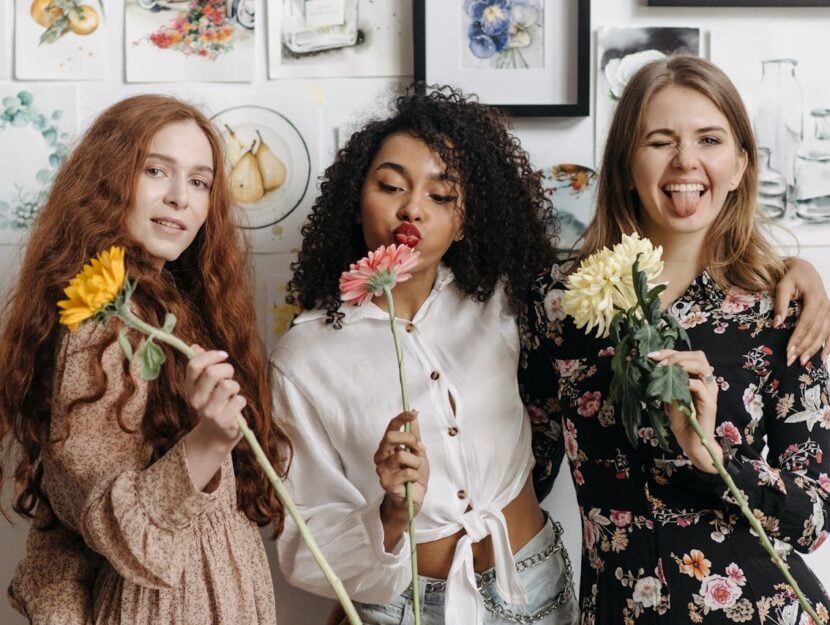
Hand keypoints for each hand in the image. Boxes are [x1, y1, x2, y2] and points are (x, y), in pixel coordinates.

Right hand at [185, 346, 245, 446]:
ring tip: (232, 393)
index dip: (211, 355)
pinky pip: (239, 400)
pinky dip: (241, 401)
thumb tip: (195, 347)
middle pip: (212, 373)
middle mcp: (196, 400)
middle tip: (230, 376)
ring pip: (228, 386)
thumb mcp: (205, 385)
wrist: (217, 434)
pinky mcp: (224, 421)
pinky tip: (235, 407)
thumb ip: (202, 366)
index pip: (194, 365)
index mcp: (189, 388)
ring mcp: (209, 412)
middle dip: (227, 369)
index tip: (223, 355)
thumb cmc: (215, 403)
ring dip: (235, 386)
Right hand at [375, 410, 428, 546]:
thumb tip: (415, 413)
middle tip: (419, 449)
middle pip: (390, 437)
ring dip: (416, 462)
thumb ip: (415, 434)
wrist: (414, 497)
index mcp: (387, 447)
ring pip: (401, 455)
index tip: (412, 414)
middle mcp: (381, 456)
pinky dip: (415, 475)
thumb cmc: (414, 475)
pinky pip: (406, 472)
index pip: (391, 428)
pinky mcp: (386, 483)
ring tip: (416, 471)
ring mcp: (382, 470)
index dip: (401, 418)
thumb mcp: (418, 452)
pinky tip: (413, 481)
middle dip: (410, 440)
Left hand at [649, 349, 721, 472]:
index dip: (669, 352)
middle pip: (697, 356)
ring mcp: (710, 391)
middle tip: (659, 364)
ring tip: (665, 370)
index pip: (687, 355)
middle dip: (676, 356)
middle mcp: (706, 381)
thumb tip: (652, 367)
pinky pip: (700, 386)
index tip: (651, 356)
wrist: (692, 442)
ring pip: (701, 366)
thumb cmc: (682, 420)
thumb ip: (666, 382)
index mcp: (697, 377)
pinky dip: (686, 382)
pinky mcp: (710, 403)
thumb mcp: (670, 396)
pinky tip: (674, 385)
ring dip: (681, 365)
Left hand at [778, 257, 829, 365]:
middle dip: (804, 347)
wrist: (803, 268)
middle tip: (792, 361)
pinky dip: (829, 345)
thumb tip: (776, 324)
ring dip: (814, 349)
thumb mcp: (782, 285)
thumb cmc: (790, 276)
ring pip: (824, 333)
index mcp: (814, 297)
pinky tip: (823, 358)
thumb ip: (780, 303)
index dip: (798, 337)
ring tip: (803, 362)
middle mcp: (825, 304)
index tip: (788, 351)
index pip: (806, 322)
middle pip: (815, 330)